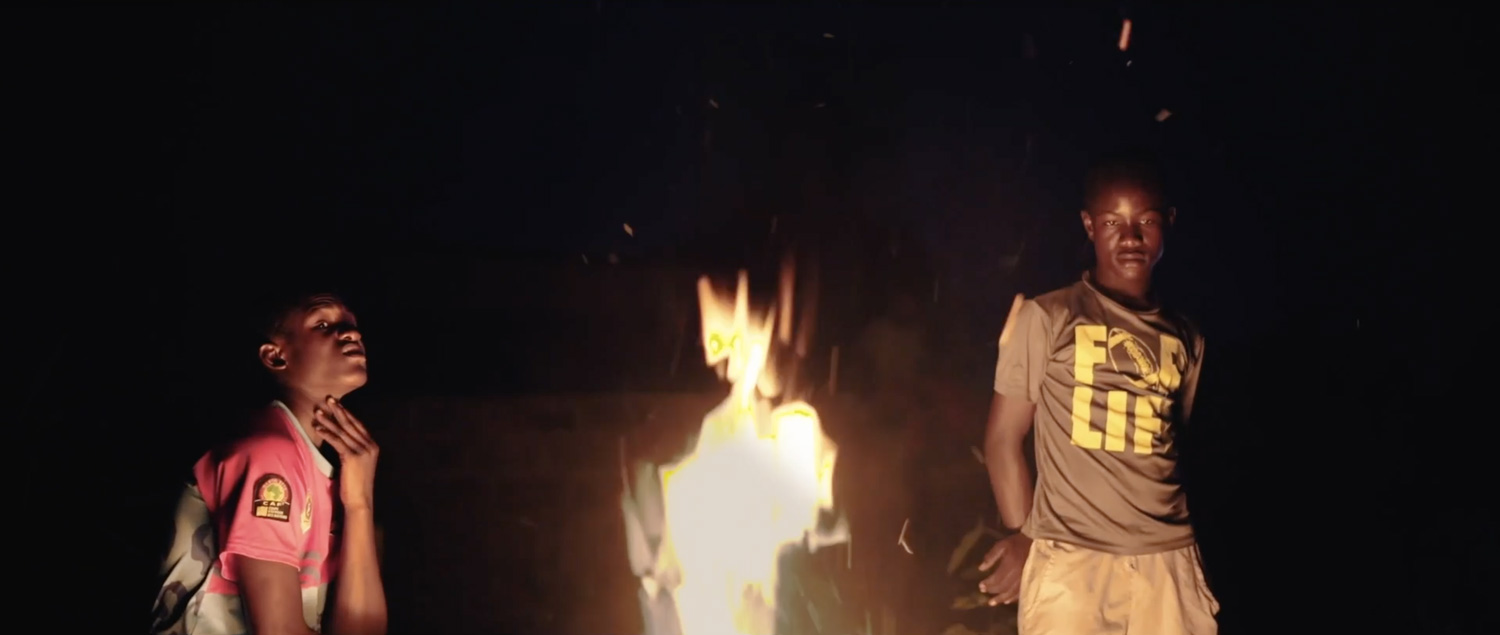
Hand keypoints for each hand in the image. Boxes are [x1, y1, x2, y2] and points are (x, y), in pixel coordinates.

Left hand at [313, 396, 378, 511]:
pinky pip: (337, 442)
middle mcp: (369, 446)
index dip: (347, 413)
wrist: (360, 501)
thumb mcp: (358, 464)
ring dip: (328, 420)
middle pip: (351, 424)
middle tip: (328, 399)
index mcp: (372, 446)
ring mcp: (362, 451)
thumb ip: (353, 451)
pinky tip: (317, 428)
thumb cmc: (356, 485)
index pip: (358, 425)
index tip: (337, 404)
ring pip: (342, 431)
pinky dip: (326, 434)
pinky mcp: (352, 458)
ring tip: (318, 412)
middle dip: (338, 411)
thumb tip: (340, 440)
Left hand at [977, 532, 1031, 605]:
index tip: (980, 586)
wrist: (1037, 542)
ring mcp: (1025, 578)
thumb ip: (991, 556)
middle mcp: (1018, 573)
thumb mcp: (1002, 545)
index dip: (988, 584)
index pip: (997, 578)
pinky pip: (1021, 593)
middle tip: (984, 593)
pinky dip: (1013, 598)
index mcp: (1010, 563)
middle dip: (993, 591)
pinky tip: (1007, 601)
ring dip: (1001, 598)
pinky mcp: (1031, 581)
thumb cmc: (1017, 542)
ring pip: (1012, 592)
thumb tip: (980, 568)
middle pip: (1004, 587)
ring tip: (993, 603)